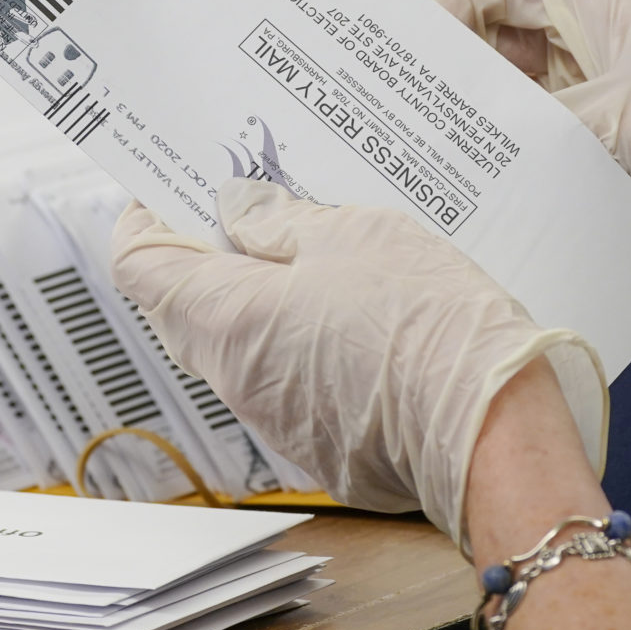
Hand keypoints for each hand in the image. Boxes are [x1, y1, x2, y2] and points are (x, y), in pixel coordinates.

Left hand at [111, 179, 604, 555]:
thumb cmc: (424, 326)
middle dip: (207, 251)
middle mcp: (234, 378)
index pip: (139, 265)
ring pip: (238, 343)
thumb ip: (280, 220)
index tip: (175, 187)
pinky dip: (299, 339)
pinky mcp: (318, 442)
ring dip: (258, 295)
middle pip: (182, 305)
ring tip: (315, 248)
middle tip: (254, 204)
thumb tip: (237, 210)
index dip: (148, 218)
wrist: (491, 430)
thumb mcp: (351, 236)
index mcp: (225, 319)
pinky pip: (285, 379)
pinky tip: (350, 308)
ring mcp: (275, 418)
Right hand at [428, 0, 630, 343]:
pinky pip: (537, 165)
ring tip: (434, 166)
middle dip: (449, 73)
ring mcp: (601, 112)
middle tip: (404, 116)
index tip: (418, 52)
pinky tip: (485, 203)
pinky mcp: (609, 170)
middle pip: (493, 41)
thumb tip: (468, 150)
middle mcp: (595, 53)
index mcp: (605, 8)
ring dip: (475, 134)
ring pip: (509, 108)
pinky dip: (507, 179)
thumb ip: (545, 129)